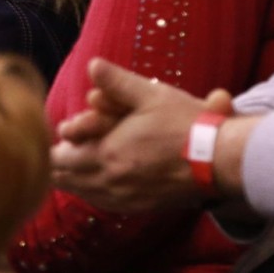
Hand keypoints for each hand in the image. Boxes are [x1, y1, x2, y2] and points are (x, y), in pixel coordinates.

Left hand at [51, 57, 229, 211]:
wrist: (220, 161)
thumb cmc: (186, 124)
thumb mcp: (150, 95)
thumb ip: (117, 81)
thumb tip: (92, 64)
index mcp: (107, 154)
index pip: (58, 158)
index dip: (53, 147)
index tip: (58, 136)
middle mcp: (110, 181)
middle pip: (65, 179)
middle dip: (58, 163)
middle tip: (59, 149)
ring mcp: (124, 198)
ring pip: (82, 193)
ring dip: (73, 179)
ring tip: (71, 165)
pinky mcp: (138, 208)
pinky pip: (103, 203)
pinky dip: (92, 191)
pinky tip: (96, 181)